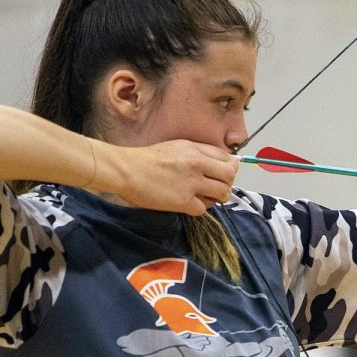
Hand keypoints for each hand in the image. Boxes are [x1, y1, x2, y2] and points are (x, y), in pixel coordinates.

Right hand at [111, 141, 239, 215]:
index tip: (222, 174)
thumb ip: (198, 154)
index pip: (228, 158)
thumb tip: (218, 164)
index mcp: (196, 149)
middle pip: (230, 175)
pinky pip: (204, 209)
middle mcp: (197, 164)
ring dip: (217, 198)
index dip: (229, 168)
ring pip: (223, 193)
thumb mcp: (177, 147)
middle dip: (227, 183)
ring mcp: (192, 183)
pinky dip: (199, 208)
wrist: (126, 170)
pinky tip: (189, 204)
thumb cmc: (147, 159)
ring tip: (205, 197)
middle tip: (217, 188)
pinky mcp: (183, 201)